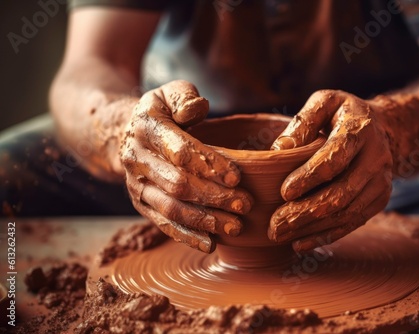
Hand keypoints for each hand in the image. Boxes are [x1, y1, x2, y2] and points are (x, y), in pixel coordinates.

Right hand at [120, 80, 252, 252]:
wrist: (124, 134)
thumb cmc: (160, 112)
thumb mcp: (169, 92)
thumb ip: (185, 96)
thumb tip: (199, 108)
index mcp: (146, 128)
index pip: (179, 151)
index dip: (209, 165)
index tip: (237, 176)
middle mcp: (136, 159)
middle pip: (177, 184)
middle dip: (213, 197)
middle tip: (245, 204)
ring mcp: (136, 185)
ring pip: (171, 208)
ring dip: (204, 221)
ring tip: (235, 226)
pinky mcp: (140, 204)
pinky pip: (163, 224)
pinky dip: (187, 236)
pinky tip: (211, 244)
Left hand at [268, 90, 392, 251]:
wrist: (380, 127)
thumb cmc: (341, 114)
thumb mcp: (323, 103)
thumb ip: (302, 122)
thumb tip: (279, 149)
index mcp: (360, 130)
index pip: (335, 158)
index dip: (309, 177)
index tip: (284, 192)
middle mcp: (376, 158)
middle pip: (341, 193)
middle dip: (305, 212)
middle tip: (274, 224)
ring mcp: (381, 181)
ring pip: (346, 212)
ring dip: (312, 227)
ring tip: (280, 234)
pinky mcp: (379, 199)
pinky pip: (353, 222)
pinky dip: (325, 235)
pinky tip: (300, 243)